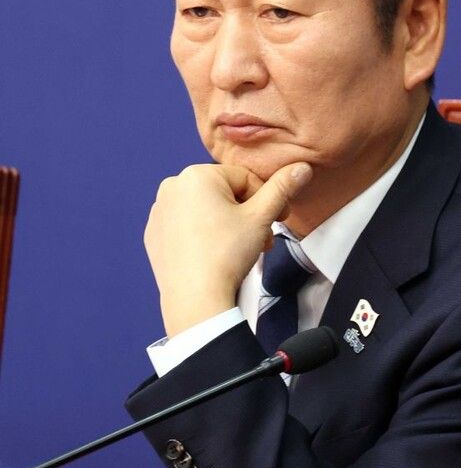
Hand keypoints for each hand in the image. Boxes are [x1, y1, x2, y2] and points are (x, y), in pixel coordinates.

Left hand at [144, 161, 312, 336]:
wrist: (196, 299)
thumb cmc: (226, 256)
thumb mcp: (261, 218)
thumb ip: (282, 188)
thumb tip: (301, 168)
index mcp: (196, 175)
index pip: (245, 178)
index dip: (266, 199)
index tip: (278, 219)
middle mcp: (172, 187)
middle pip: (224, 193)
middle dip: (248, 214)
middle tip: (262, 238)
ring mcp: (159, 211)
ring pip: (206, 209)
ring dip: (228, 224)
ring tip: (241, 249)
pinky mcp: (154, 234)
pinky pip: (186, 225)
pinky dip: (203, 234)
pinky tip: (214, 253)